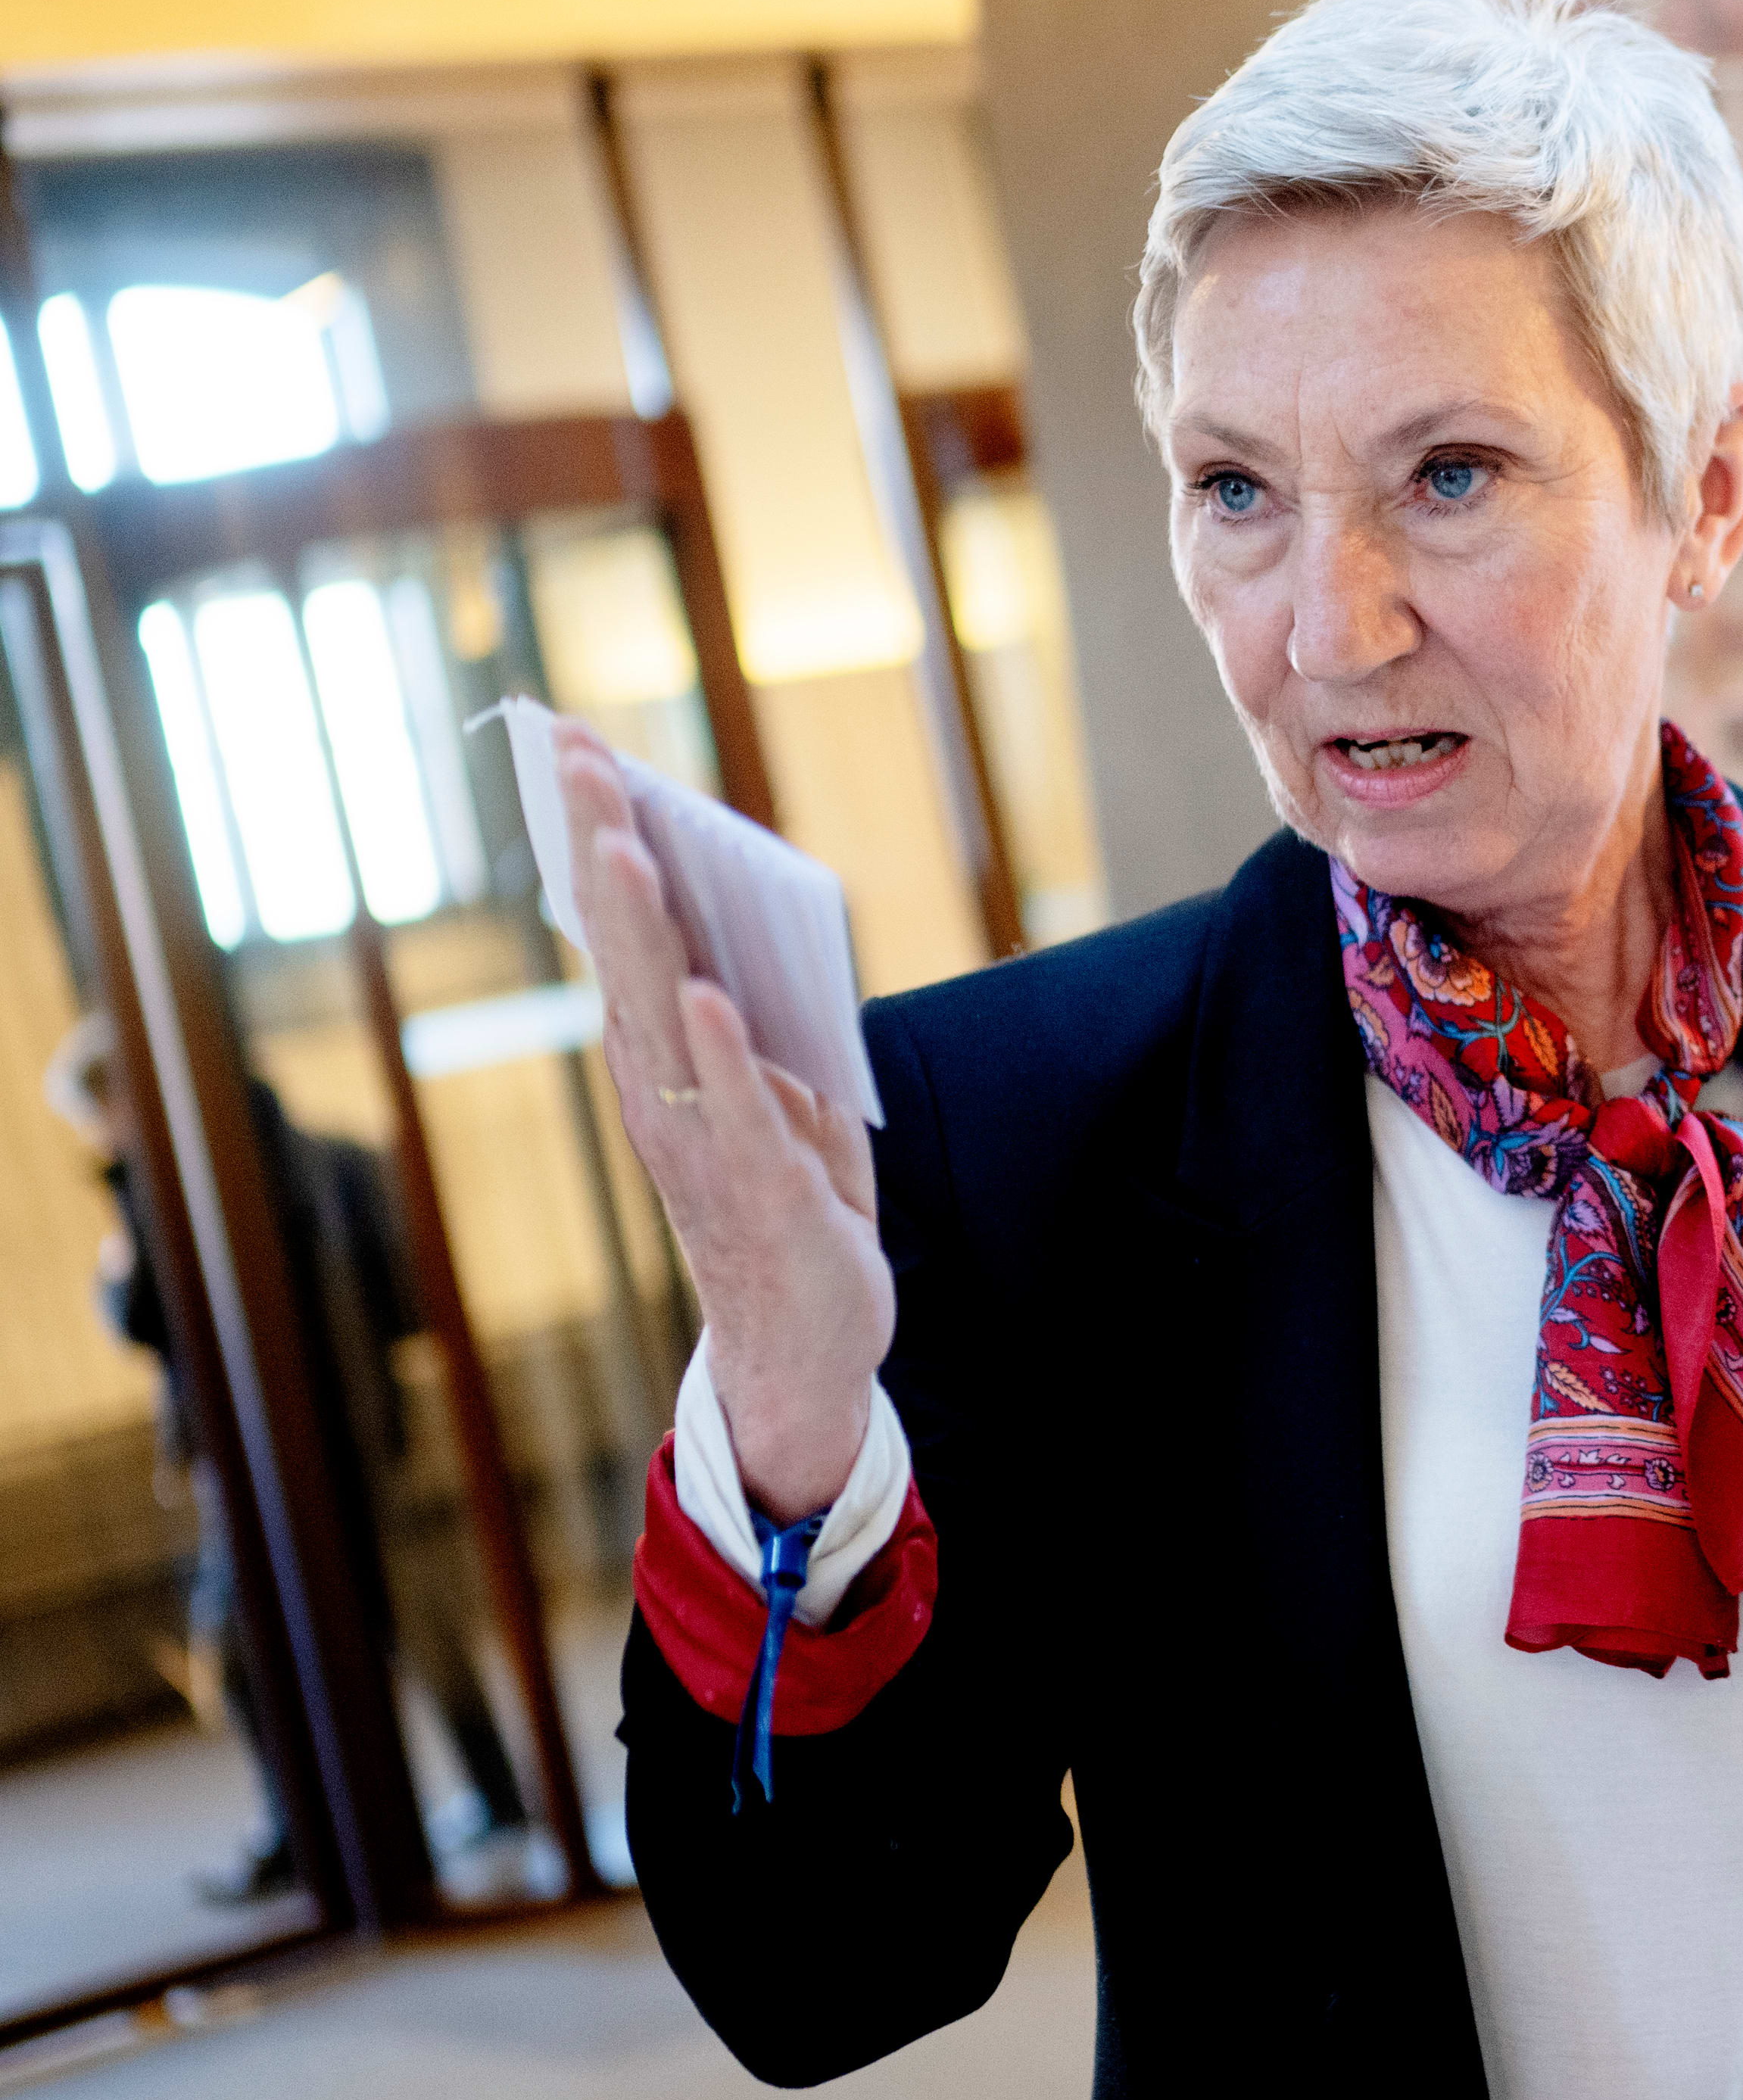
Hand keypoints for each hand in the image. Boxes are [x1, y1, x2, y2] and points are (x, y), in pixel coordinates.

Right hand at [560, 725, 889, 1523]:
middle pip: (629, 951)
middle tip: (577, 755)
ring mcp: (703, 1139)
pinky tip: (709, 993)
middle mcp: (663, 1091)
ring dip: (645, 929)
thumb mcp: (787, 1092)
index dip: (604, 842)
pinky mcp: (762, 1188)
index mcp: (668, 1059)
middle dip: (604, 849)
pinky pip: (737, 1108)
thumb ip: (766, 1019)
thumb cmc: (796, 1207)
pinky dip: (722, 1051)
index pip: (631, 932)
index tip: (580, 750)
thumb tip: (752, 934)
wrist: (808, 1349)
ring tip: (623, 843)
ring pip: (664, 1015)